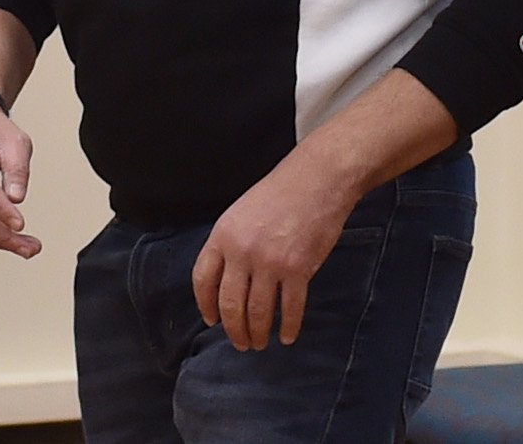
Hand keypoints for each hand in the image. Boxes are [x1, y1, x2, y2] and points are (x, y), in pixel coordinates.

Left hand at [192, 161, 355, 349]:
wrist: (319, 179)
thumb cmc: (282, 191)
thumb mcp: (241, 212)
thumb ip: (231, 243)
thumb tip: (228, 279)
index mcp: (223, 236)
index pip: (203, 280)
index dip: (206, 305)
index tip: (212, 321)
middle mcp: (242, 252)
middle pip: (230, 304)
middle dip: (234, 329)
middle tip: (241, 342)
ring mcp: (270, 263)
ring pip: (258, 311)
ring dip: (257, 332)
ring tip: (260, 343)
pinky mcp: (298, 269)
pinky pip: (290, 307)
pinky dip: (288, 326)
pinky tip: (287, 335)